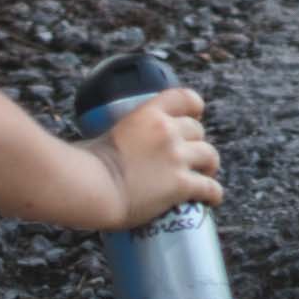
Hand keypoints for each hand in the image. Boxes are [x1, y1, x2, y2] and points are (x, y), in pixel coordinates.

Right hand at [91, 88, 221, 226]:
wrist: (90, 188)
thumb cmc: (85, 165)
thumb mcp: (105, 136)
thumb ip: (117, 138)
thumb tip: (110, 150)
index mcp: (149, 113)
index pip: (186, 98)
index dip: (195, 108)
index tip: (194, 118)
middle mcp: (168, 131)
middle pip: (198, 131)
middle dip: (195, 143)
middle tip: (190, 157)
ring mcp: (177, 157)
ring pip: (210, 156)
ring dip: (208, 166)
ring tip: (205, 175)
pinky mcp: (181, 185)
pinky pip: (209, 188)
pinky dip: (213, 194)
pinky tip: (211, 200)